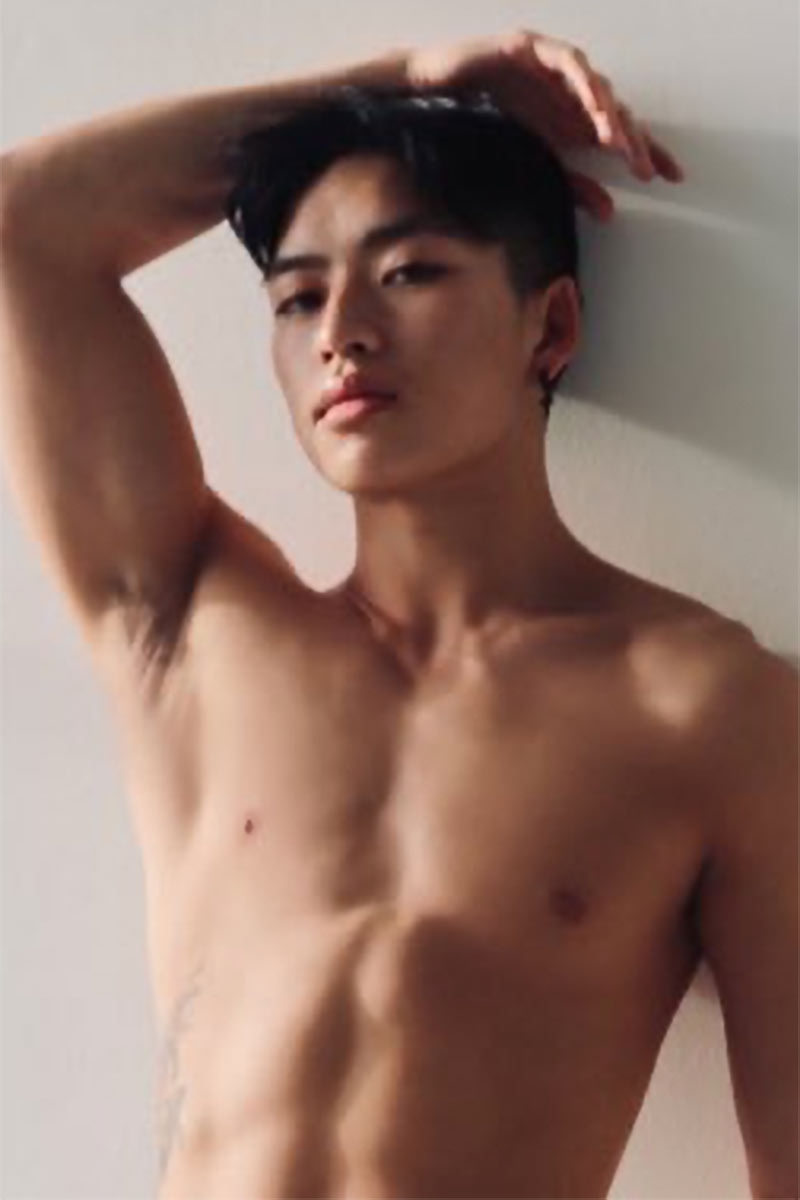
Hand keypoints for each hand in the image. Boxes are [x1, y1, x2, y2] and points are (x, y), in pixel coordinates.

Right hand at [407, 30, 684, 220]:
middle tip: (647, 171)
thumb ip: (572, 185)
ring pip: (595, 86)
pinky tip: (594, 103)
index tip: (673, 176)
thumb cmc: (484, 123)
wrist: (434, 92)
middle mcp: (572, 89)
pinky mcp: (532, 47)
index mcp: (575, 114)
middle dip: (635, 141)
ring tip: (620, 144)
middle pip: (616, 111)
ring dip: (610, 114)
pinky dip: (582, 81)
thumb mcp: (535, 163)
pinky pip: (565, 61)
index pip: (621, 132)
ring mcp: (553, 65)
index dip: (649, 150)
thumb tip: (610, 212)